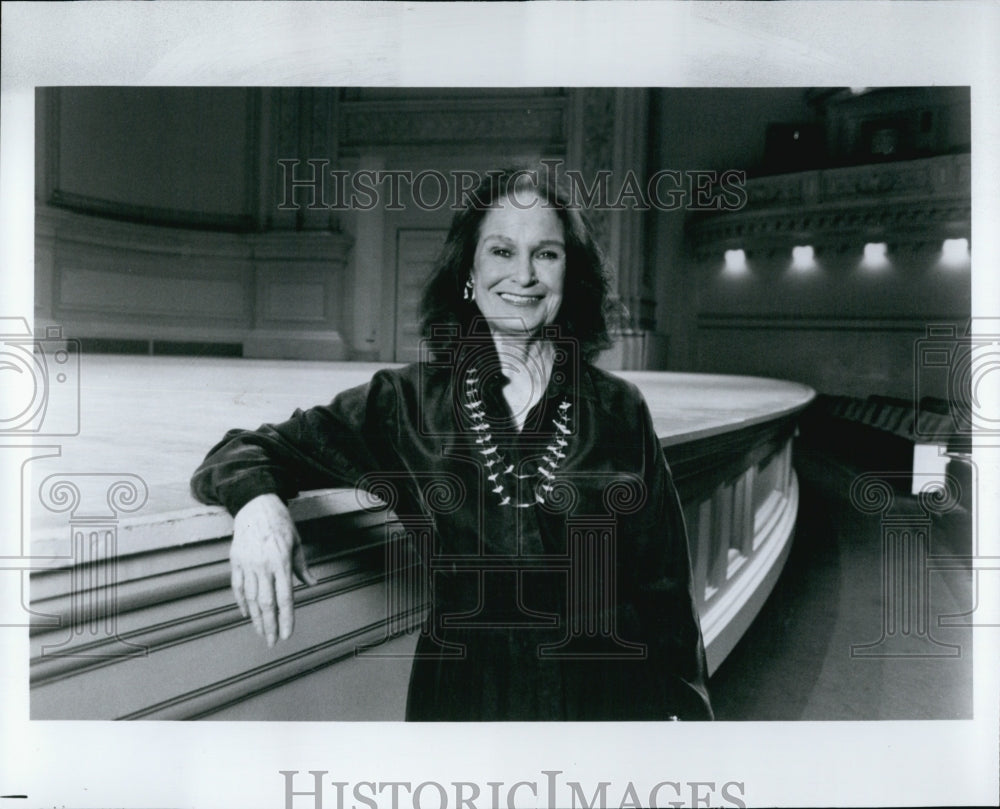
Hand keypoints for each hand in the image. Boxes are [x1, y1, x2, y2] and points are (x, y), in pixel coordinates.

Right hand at [230, 493, 316, 646]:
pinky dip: (242, 602)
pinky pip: (238, 587)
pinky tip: (247, 613)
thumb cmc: (280, 523)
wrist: (255, 505)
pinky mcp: (236, 561)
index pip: (285, 597)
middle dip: (269, 626)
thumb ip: (302, 566)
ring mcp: (247, 564)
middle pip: (266, 603)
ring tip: (261, 632)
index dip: (286, 619)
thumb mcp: (297, 543)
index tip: (286, 635)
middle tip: (271, 643)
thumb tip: (312, 584)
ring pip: (251, 598)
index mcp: (281, 561)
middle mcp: (263, 565)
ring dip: (256, 618)